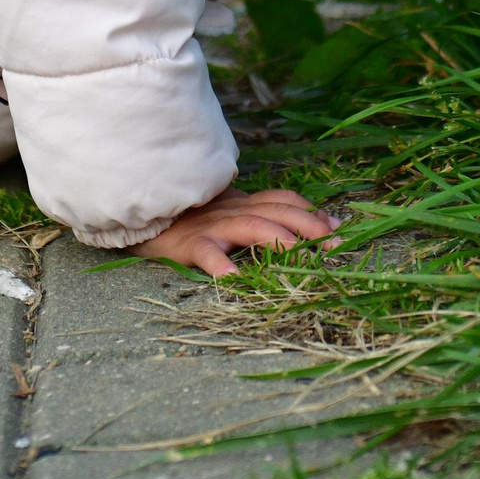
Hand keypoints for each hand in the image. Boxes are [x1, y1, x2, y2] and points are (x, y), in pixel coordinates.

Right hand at [131, 187, 338, 277]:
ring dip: (278, 239)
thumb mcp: (227, 211)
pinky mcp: (188, 243)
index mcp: (242, 203)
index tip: (338, 229)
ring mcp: (211, 226)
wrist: (141, 214)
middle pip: (277, 211)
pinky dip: (220, 264)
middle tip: (332, 245)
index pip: (283, 199)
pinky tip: (232, 278)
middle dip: (308, 226)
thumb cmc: (188, 219)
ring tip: (298, 255)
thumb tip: (309, 222)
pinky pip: (207, 253)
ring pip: (251, 226)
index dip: (311, 212)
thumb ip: (262, 215)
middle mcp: (232, 210)